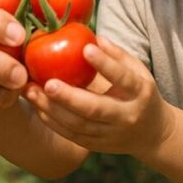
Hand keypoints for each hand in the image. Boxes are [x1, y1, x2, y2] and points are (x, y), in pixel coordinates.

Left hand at [23, 35, 174, 157]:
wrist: (151, 134)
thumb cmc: (139, 93)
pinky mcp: (96, 145)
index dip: (106, 64)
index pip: (124, 78)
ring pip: (78, 125)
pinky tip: (37, 105)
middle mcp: (126, 116)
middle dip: (69, 96)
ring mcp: (110, 134)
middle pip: (95, 109)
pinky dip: (52, 121)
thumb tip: (93, 37)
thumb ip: (117, 55)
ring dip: (52, 109)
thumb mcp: (138, 71)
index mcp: (140, 93)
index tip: (86, 48)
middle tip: (47, 82)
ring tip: (31, 91)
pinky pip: (70, 135)